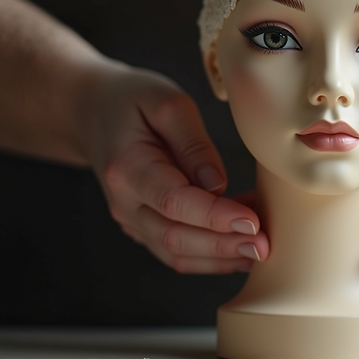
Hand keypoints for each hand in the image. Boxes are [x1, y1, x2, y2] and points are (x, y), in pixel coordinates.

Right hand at [79, 63, 268, 272]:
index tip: (252, 221)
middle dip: (224, 245)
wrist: (93, 112)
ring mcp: (130, 219)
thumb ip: (194, 143)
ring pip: (176, 254)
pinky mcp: (142, 227)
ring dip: (220, 257)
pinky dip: (209, 254)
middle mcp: (124, 202)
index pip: (174, 201)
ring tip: (260, 248)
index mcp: (126, 168)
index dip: (215, 216)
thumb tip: (218, 184)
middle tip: (265, 245)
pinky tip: (240, 245)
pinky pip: (175, 252)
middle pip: (175, 237)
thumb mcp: (166, 102)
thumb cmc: (131, 101)